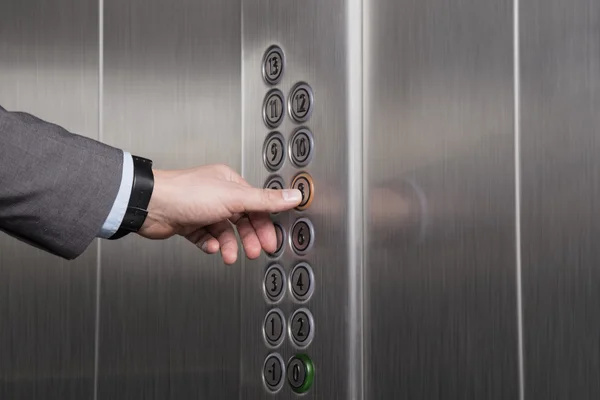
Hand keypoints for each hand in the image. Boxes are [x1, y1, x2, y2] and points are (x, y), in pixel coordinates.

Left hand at [138, 164, 301, 263]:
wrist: (151, 206)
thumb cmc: (186, 194)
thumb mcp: (234, 198)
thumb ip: (265, 200)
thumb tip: (293, 195)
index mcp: (229, 182)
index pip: (255, 204)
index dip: (265, 224)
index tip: (271, 240)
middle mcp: (216, 194)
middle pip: (242, 220)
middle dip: (249, 238)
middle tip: (255, 252)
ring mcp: (202, 209)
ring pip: (224, 231)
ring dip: (229, 245)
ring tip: (230, 256)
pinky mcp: (188, 223)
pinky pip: (206, 238)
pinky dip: (211, 245)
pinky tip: (211, 248)